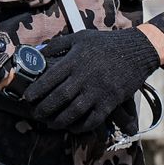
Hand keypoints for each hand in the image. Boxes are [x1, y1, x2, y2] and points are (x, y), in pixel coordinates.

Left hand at [21, 28, 160, 134]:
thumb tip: (38, 53)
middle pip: (60, 97)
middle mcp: (85, 76)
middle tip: (35, 114)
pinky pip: (93, 119)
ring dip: (59, 121)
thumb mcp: (80, 37)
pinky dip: (81, 126)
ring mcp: (98, 90)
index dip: (37, 90)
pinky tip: (72, 127)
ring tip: (50, 123)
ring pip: (74, 111)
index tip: (28, 98)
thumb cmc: (105, 43)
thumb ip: (58, 44)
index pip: (51, 78)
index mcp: (75, 60)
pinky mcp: (110, 101)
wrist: (136, 50)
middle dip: (44, 109)